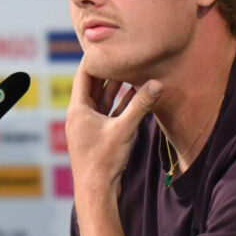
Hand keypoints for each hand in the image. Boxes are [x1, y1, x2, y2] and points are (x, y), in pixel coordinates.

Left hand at [66, 59, 160, 198]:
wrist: (96, 192)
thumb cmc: (103, 162)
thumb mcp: (124, 129)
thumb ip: (141, 106)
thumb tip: (157, 84)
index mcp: (78, 109)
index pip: (84, 74)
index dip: (95, 58)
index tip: (108, 44)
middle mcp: (80, 115)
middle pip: (94, 84)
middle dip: (109, 69)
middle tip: (122, 51)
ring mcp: (88, 125)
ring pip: (103, 99)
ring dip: (116, 86)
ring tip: (132, 68)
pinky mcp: (98, 135)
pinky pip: (109, 112)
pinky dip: (120, 103)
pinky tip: (134, 94)